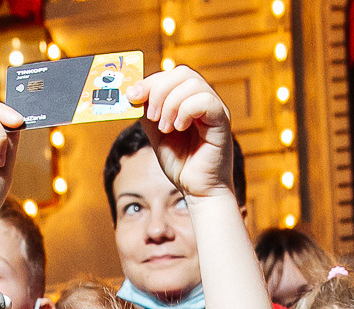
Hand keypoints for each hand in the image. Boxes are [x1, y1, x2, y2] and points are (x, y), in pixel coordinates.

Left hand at [130, 66, 235, 201]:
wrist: (198, 190)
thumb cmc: (182, 165)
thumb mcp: (157, 135)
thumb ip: (148, 114)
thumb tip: (134, 95)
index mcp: (189, 99)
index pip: (170, 75)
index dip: (149, 81)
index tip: (132, 95)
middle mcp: (204, 99)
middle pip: (181, 72)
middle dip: (158, 90)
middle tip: (152, 115)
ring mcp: (215, 108)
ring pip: (192, 83)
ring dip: (170, 104)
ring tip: (166, 128)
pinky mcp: (222, 120)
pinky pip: (205, 100)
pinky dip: (185, 111)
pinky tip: (179, 128)